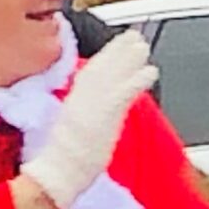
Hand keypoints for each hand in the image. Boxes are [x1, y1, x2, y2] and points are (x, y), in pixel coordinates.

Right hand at [21, 28, 155, 208]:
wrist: (57, 172)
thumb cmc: (60, 163)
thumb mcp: (64, 134)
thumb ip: (77, 120)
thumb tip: (84, 119)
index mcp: (71, 103)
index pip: (88, 74)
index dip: (102, 59)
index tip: (113, 47)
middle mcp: (81, 97)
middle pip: (102, 67)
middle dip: (117, 50)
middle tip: (132, 36)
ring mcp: (94, 102)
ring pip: (114, 73)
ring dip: (130, 58)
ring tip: (142, 47)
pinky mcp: (106, 110)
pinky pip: (126, 89)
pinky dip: (139, 79)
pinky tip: (151, 71)